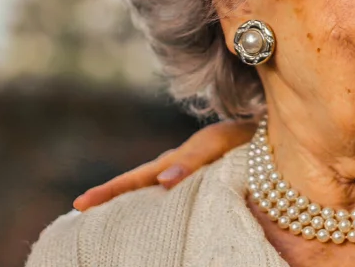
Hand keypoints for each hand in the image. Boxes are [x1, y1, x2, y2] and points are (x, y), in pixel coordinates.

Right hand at [72, 119, 255, 210]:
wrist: (275, 133)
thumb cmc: (247, 136)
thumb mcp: (218, 143)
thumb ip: (191, 160)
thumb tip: (160, 182)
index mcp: (177, 160)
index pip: (135, 178)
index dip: (109, 191)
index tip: (80, 204)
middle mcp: (178, 169)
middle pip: (137, 185)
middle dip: (110, 198)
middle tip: (79, 211)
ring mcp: (189, 176)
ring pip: (153, 191)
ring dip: (131, 204)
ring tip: (105, 221)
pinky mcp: (205, 183)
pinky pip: (177, 197)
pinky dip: (159, 206)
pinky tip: (153, 219)